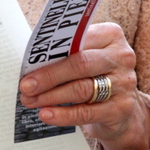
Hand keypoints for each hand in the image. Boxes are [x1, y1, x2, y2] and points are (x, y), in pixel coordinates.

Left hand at [19, 22, 149, 149]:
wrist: (122, 110)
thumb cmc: (95, 77)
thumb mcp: (86, 59)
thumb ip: (65, 55)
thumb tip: (30, 63)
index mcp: (110, 35)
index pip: (77, 41)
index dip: (50, 54)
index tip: (27, 65)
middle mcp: (121, 57)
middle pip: (80, 64)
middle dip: (48, 76)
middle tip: (26, 86)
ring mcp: (124, 83)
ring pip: (82, 89)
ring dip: (51, 96)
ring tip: (31, 101)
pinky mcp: (121, 108)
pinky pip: (87, 112)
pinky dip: (63, 114)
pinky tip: (47, 114)